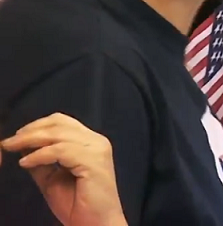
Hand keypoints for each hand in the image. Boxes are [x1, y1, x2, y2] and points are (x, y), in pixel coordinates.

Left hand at [0, 113, 126, 225]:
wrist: (96, 224)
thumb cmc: (78, 205)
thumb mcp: (52, 179)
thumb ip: (41, 161)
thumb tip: (23, 147)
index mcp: (90, 143)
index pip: (62, 122)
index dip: (37, 125)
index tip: (15, 137)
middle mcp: (97, 142)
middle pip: (59, 123)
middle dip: (30, 130)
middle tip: (9, 142)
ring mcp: (97, 150)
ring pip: (59, 134)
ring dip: (31, 140)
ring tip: (12, 149)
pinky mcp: (93, 161)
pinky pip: (61, 150)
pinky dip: (39, 155)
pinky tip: (25, 163)